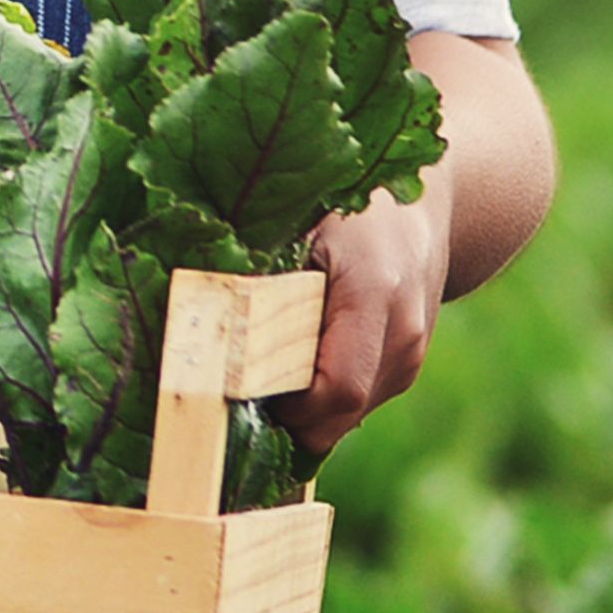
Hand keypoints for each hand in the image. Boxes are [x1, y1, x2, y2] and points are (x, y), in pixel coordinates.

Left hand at [270, 33, 552, 467]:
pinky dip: (318, 394)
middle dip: (283, 414)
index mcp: (376, 291)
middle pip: (338, 416)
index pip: (336, 391)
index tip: (233, 388)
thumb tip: (190, 310)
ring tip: (259, 359)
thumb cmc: (342, 195)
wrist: (422, 198)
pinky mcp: (407, 367)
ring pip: (346, 417)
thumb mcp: (293, 216)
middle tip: (230, 384)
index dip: (283, 407)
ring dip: (300, 405)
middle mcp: (405, 332)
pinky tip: (291, 354)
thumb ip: (250, 264)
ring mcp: (412, 356)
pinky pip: (354, 402)